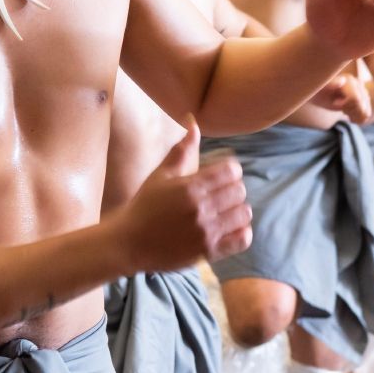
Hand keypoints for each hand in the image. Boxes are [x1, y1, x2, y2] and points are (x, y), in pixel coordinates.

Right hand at [121, 117, 251, 272]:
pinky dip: (242, 232)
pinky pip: (242, 239)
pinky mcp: (209, 251)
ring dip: (238, 210)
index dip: (230, 170)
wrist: (129, 242)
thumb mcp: (161, 175)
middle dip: (233, 189)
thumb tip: (193, 121)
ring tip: (226, 211)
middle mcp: (201, 208)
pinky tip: (230, 228)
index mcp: (190, 186)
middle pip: (239, 191)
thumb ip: (181, 149)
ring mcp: (206, 231)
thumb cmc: (145, 205)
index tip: (221, 176)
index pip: (231, 170)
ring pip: (244, 213)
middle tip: (222, 194)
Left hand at [311, 73, 371, 122]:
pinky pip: (366, 115)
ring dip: (353, 114)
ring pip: (366, 113)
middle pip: (362, 108)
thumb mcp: (321, 88)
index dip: (345, 106)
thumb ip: (332, 84)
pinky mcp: (364, 100)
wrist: (319, 93)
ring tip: (343, 108)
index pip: (357, 100)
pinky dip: (356, 117)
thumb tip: (342, 81)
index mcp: (350, 80)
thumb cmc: (317, 90)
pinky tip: (347, 112)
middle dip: (349, 111)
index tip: (334, 102)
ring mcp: (363, 93)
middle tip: (337, 104)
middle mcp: (359, 85)